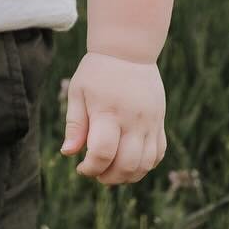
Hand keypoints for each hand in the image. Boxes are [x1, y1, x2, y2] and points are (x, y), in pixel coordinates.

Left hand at [60, 53, 165, 185]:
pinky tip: (130, 161)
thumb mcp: (78, 93)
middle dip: (109, 177)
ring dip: (128, 176)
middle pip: (127, 165)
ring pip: (146, 164)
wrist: (129, 50)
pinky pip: (158, 153)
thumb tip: (68, 154)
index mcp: (108, 113)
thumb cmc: (97, 72)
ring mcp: (150, 122)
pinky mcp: (160, 122)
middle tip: (96, 173)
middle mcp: (133, 120)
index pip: (103, 153)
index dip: (91, 168)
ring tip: (112, 171)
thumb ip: (75, 125)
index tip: (81, 167)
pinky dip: (146, 165)